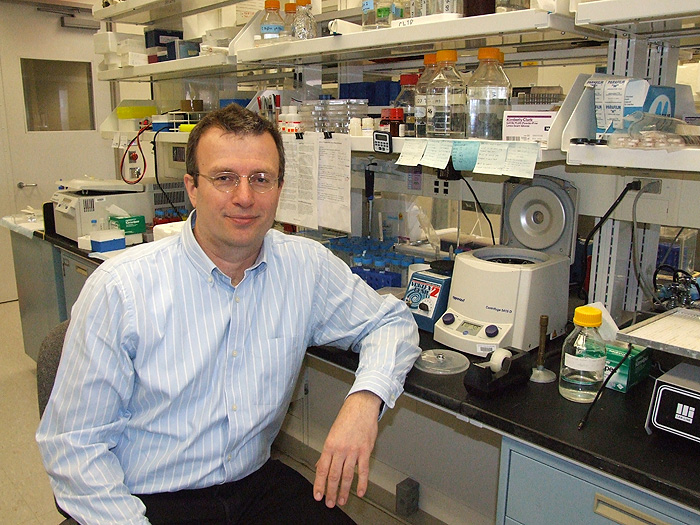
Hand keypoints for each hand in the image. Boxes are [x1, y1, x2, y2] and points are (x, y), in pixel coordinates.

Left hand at [313, 391, 381, 507]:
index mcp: (330, 445)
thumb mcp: (332, 434)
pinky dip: (362, 483)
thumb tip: (321, 465)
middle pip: (334, 475)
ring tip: (343, 500)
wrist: (361, 406)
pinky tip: (361, 492)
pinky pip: (363, 470)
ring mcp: (353, 451)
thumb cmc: (347, 418)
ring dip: (345, 491)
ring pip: (347, 475)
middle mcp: (340, 449)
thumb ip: (327, 452)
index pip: (322, 469)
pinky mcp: (365, 450)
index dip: (319, 484)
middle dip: (331, 492)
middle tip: (330, 502)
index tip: (318, 495)